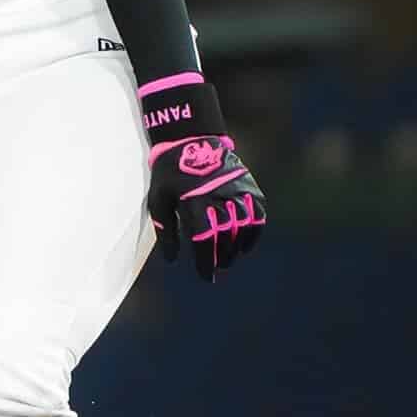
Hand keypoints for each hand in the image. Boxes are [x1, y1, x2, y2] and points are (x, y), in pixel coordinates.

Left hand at [142, 78, 266, 281]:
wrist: (191, 140)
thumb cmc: (170, 174)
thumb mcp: (158, 200)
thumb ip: (166, 231)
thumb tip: (172, 259)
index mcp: (194, 199)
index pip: (204, 238)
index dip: (206, 261)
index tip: (206, 277)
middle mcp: (219, 195)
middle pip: (226, 236)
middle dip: (222, 257)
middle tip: (216, 269)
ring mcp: (237, 190)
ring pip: (244, 227)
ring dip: (236, 248)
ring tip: (227, 259)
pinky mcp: (249, 186)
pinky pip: (257, 215)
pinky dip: (253, 233)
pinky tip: (244, 247)